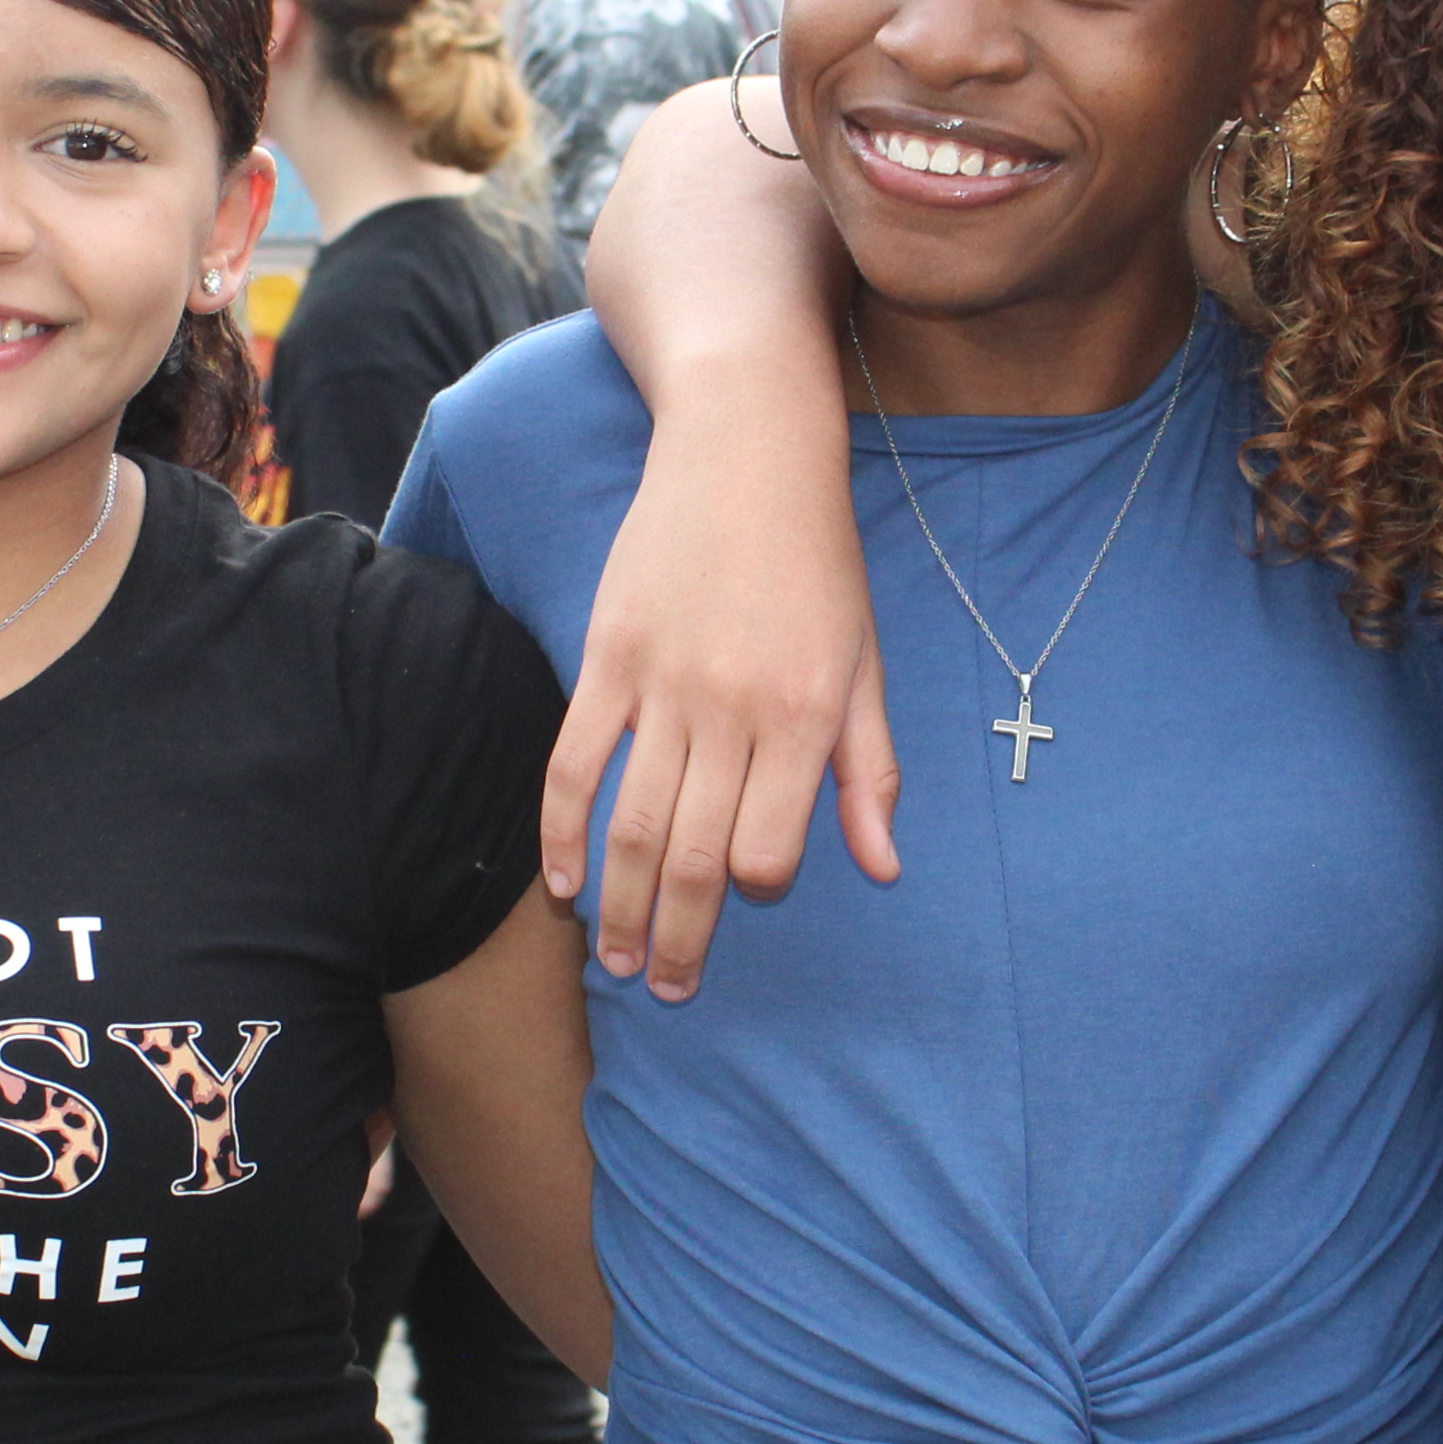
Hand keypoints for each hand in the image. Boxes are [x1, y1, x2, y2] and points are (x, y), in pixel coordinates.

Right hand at [540, 425, 902, 1000]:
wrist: (746, 454)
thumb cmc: (818, 564)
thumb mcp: (864, 665)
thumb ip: (867, 771)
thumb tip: (880, 868)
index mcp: (803, 716)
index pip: (767, 846)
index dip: (753, 889)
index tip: (744, 900)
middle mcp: (732, 709)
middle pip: (694, 853)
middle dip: (680, 936)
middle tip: (667, 989)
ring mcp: (661, 685)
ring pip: (632, 823)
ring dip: (621, 904)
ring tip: (617, 959)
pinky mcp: (606, 659)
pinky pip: (575, 762)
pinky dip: (562, 831)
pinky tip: (563, 882)